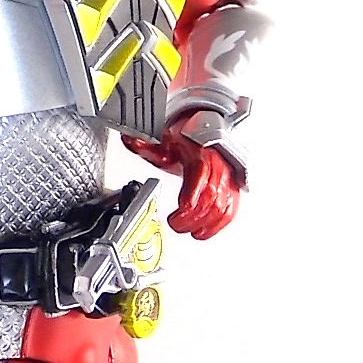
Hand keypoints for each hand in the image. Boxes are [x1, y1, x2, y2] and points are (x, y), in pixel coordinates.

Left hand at [123, 123, 240, 240]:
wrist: (202, 131)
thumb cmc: (185, 138)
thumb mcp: (163, 140)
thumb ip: (146, 144)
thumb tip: (131, 139)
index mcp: (200, 150)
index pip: (202, 172)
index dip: (193, 195)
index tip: (180, 211)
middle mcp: (218, 164)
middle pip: (212, 195)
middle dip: (193, 216)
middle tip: (175, 225)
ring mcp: (227, 177)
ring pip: (223, 205)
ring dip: (206, 224)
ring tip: (189, 232)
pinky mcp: (231, 188)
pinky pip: (230, 210)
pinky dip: (218, 225)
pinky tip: (203, 232)